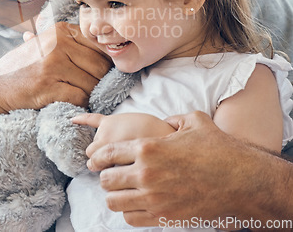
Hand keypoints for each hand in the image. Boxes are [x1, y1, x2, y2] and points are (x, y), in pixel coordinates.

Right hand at [0, 22, 111, 113]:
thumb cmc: (22, 68)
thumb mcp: (44, 46)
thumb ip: (71, 43)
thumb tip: (105, 43)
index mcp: (60, 30)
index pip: (100, 45)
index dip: (107, 62)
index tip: (104, 73)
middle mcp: (58, 43)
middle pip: (100, 66)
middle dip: (101, 82)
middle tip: (94, 89)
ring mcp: (52, 64)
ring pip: (92, 84)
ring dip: (90, 95)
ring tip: (79, 96)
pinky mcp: (48, 86)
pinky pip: (80, 97)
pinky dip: (80, 104)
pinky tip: (71, 103)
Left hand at [85, 111, 266, 226]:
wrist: (243, 182)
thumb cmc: (219, 149)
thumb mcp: (194, 121)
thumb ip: (173, 118)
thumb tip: (164, 122)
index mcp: (148, 147)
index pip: (107, 153)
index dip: (97, 157)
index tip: (95, 160)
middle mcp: (146, 173)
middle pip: (106, 179)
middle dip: (106, 176)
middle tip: (112, 175)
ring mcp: (154, 197)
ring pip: (114, 201)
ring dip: (114, 195)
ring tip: (122, 190)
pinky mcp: (164, 216)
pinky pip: (131, 218)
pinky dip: (129, 211)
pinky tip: (136, 203)